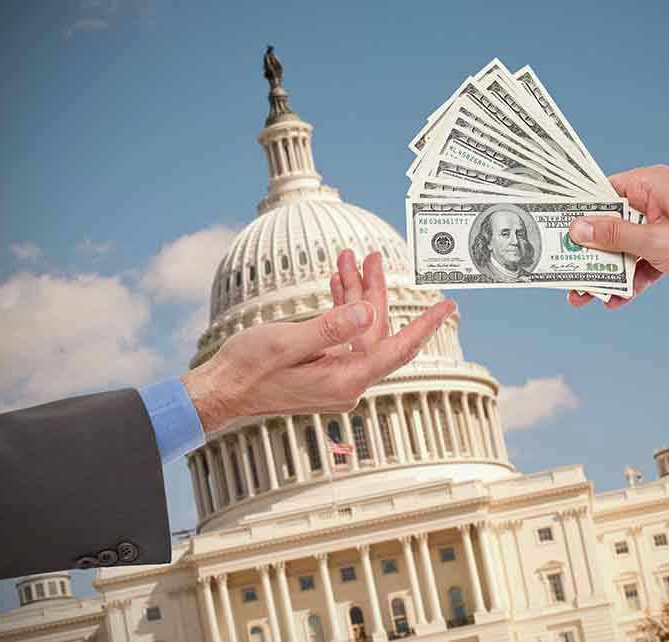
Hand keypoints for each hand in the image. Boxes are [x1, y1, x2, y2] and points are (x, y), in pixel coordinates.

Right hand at [182, 250, 454, 432]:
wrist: (219, 392)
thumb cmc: (247, 370)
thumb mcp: (288, 342)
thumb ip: (330, 328)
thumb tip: (367, 312)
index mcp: (345, 379)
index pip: (398, 349)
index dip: (426, 325)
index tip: (448, 305)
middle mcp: (346, 382)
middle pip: (376, 331)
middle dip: (374, 291)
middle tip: (373, 256)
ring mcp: (335, 377)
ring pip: (358, 329)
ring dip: (354, 294)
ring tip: (349, 259)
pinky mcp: (323, 370)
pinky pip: (342, 336)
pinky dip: (340, 309)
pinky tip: (337, 284)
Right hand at [567, 164, 668, 308]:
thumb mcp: (656, 241)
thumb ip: (614, 235)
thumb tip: (579, 228)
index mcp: (651, 184)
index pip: (602, 193)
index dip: (577, 213)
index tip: (554, 231)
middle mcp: (653, 202)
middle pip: (607, 225)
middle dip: (588, 253)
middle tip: (565, 272)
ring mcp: (660, 226)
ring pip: (621, 248)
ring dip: (604, 273)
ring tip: (583, 296)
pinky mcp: (666, 249)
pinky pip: (638, 263)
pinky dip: (628, 281)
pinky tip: (616, 300)